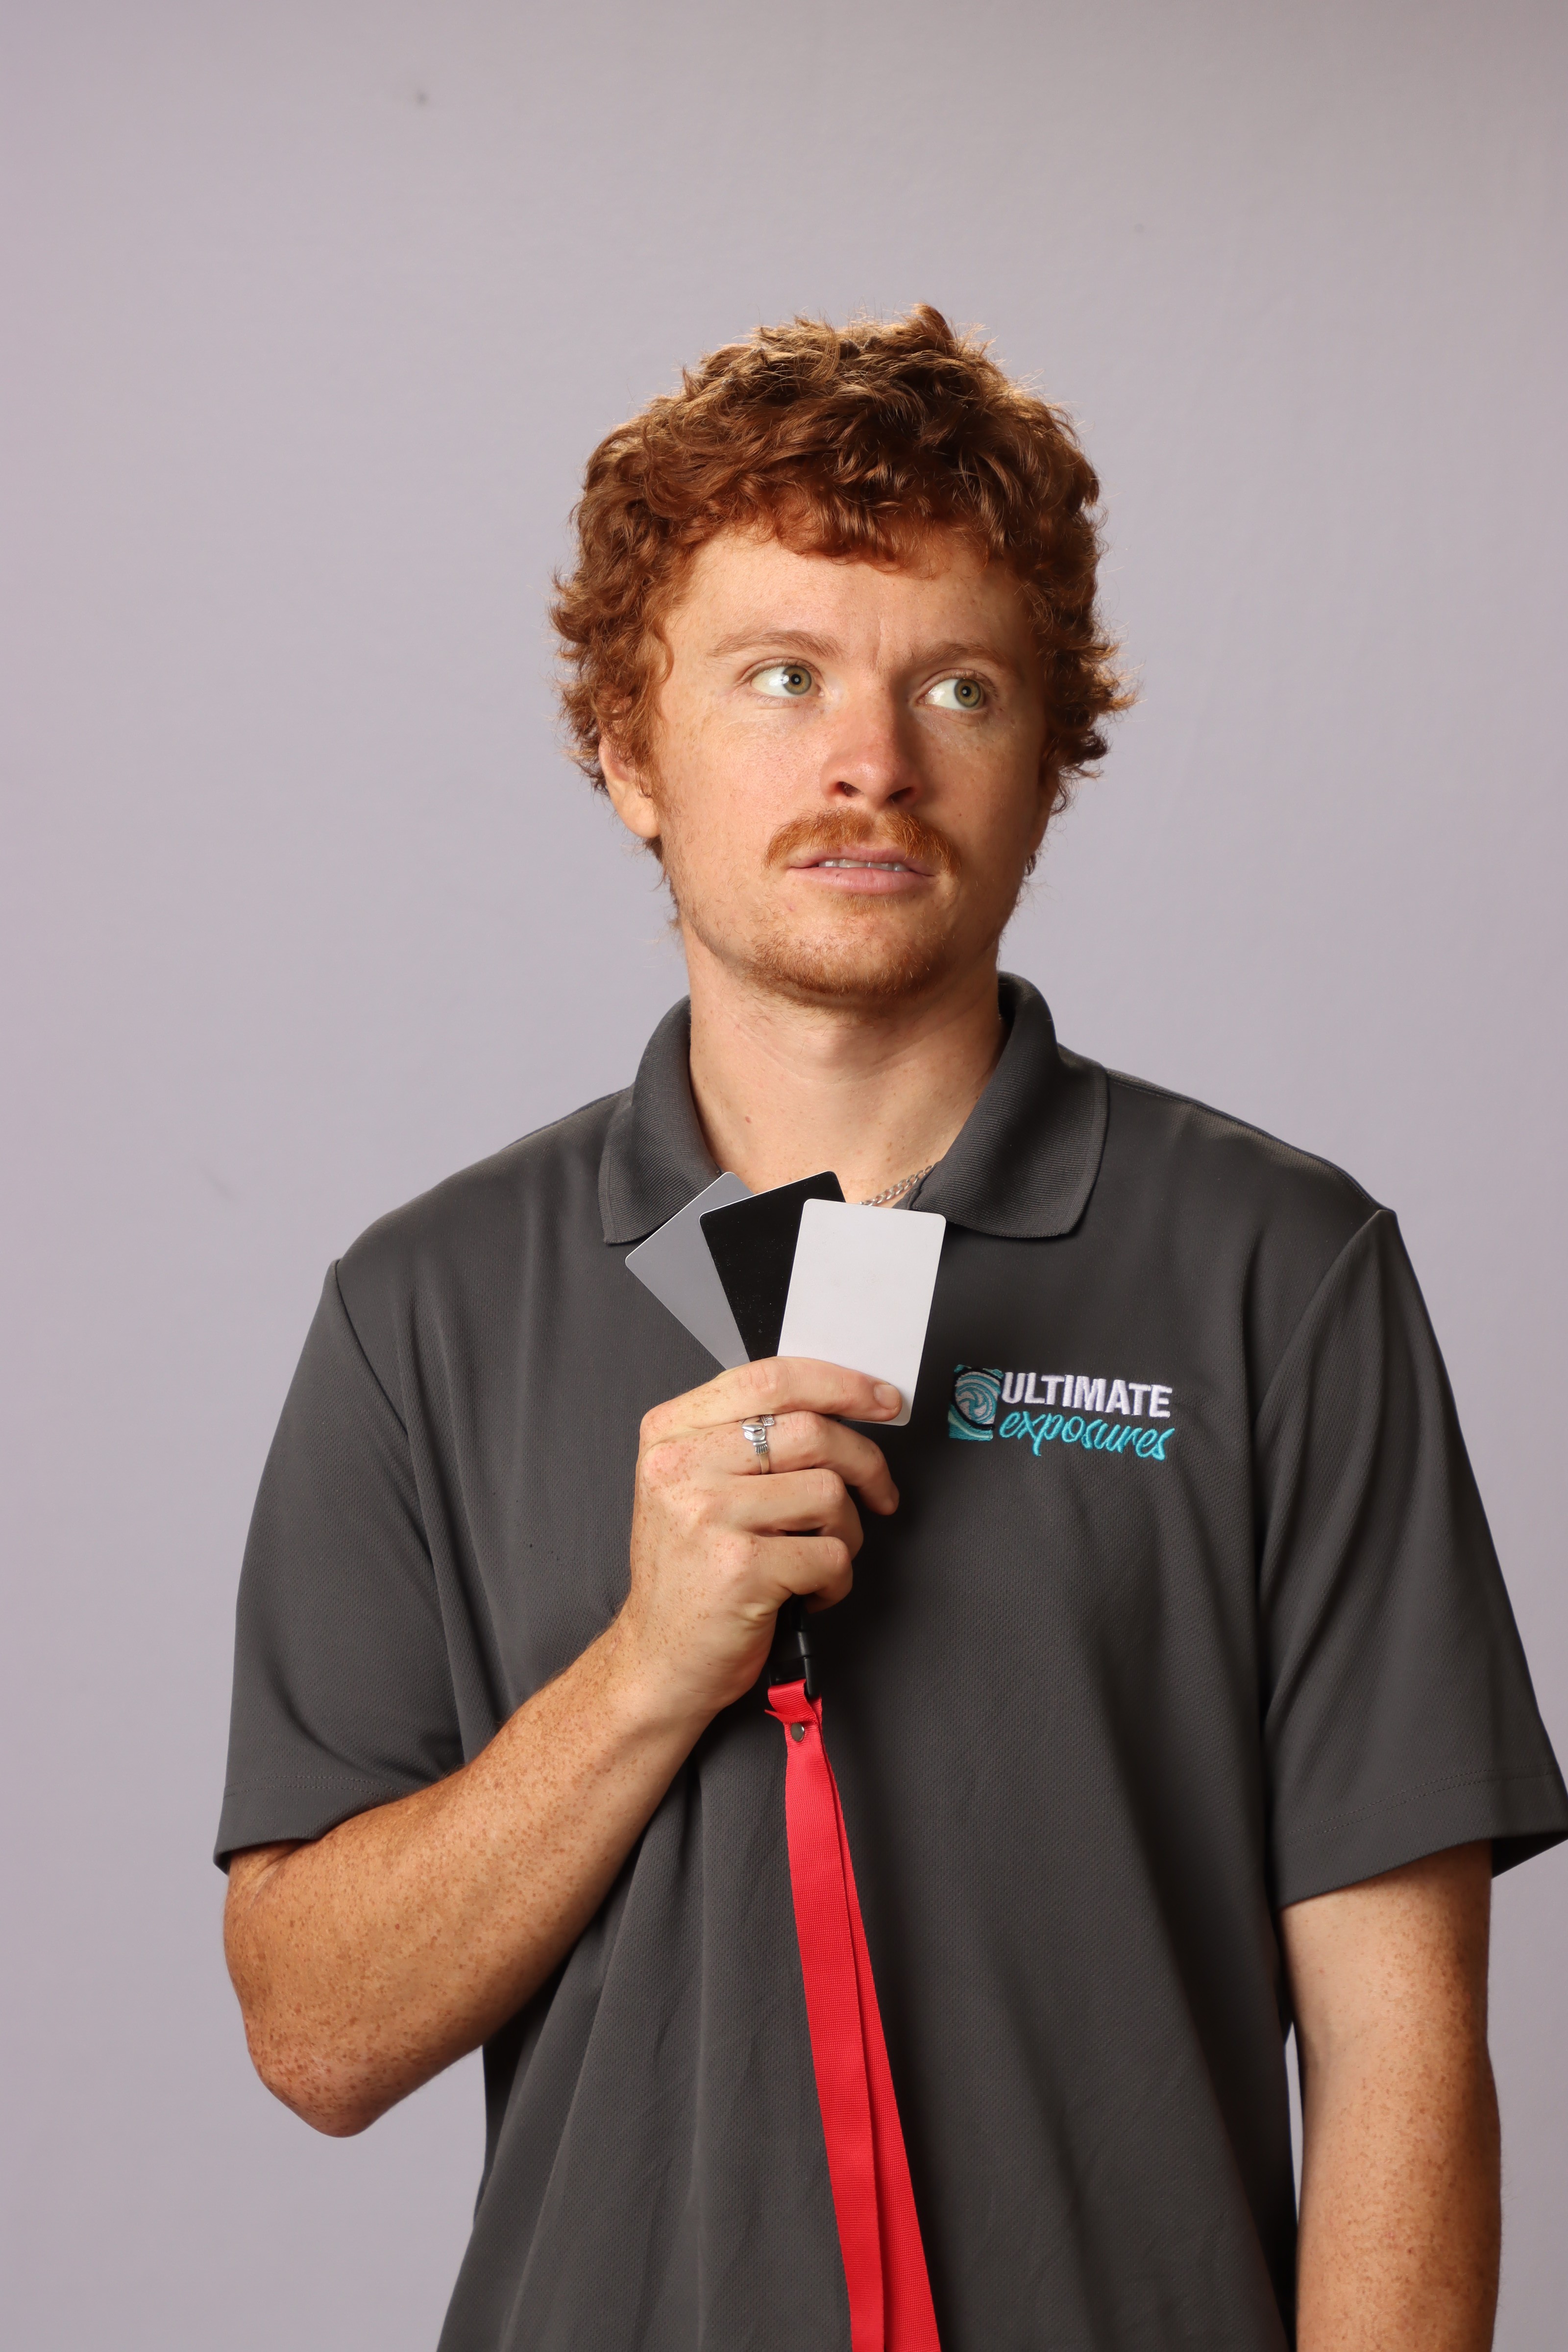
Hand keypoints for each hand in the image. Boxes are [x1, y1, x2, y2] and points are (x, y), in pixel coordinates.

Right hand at [611, 1357, 902, 1724]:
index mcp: (672, 1434)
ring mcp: (709, 1516)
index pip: (771, 1379)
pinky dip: (836, 1578)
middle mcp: (683, 1467)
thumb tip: (835, 1404)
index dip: (841, 1384)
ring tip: (823, 1554)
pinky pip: (829, 1554)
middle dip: (865, 1462)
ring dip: (847, 1531)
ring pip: (829, 1492)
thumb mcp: (694, 1485)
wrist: (658, 1661)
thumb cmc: (689, 1574)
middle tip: (880, 1490)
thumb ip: (745, 1437)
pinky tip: (810, 1590)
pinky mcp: (741, 1568)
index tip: (882, 1400)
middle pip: (811, 1430)